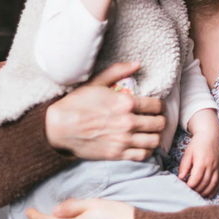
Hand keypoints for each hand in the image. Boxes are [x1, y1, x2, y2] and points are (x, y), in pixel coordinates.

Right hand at [45, 63, 165, 161]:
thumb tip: (137, 63)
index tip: (157, 107)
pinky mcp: (117, 154)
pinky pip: (143, 155)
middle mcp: (128, 122)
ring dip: (156, 136)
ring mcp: (123, 140)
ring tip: (151, 132)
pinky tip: (142, 145)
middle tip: (156, 119)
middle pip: (159, 123)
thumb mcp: (96, 82)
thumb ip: (118, 71)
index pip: (157, 106)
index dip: (160, 106)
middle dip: (160, 120)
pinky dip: (147, 150)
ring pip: (154, 140)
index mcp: (126, 102)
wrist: (58, 128)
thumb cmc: (76, 103)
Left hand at [179, 110, 218, 197]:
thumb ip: (184, 166)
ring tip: (198, 195)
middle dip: (196, 190)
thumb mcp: (188, 152)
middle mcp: (211, 165)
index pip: (196, 179)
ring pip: (212, 184)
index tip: (184, 188)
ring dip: (205, 192)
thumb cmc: (197, 143)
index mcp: (202, 162)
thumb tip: (180, 178)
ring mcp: (217, 167)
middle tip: (189, 193)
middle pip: (204, 183)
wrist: (210, 135)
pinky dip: (214, 189)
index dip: (190, 186)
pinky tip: (209, 194)